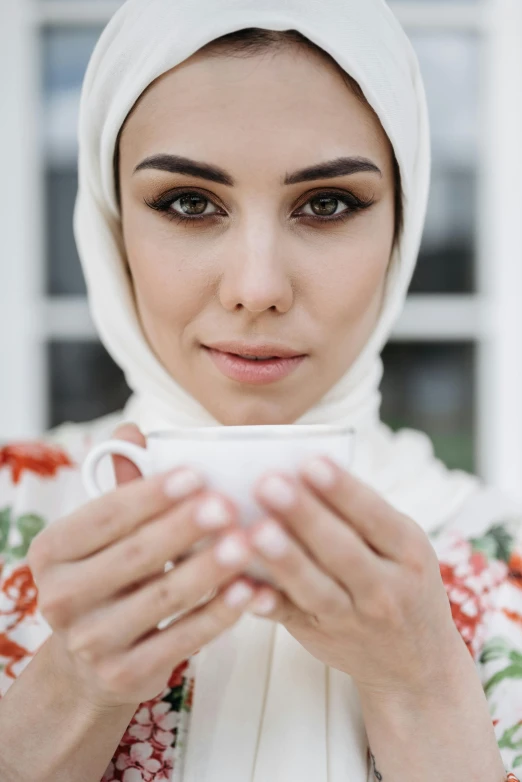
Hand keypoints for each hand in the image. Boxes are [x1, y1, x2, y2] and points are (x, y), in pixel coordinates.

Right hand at [27, 424, 259, 710]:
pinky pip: (182, 640)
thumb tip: (132, 431)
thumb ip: (122, 484)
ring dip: (209, 569)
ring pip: (162, 599)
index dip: (151, 494)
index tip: (196, 473)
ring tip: (246, 543)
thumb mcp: (105, 534)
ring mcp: (91, 642)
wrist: (90, 660)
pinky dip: (219, 615)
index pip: (106, 516)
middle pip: (135, 556)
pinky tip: (249, 591)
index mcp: (53, 551)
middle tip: (227, 505)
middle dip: (184, 528)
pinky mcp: (125, 674)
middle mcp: (61, 597)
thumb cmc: (109, 576)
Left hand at [245, 455, 464, 700]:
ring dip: (285, 559)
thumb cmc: (400, 581)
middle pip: (342, 550)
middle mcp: (386, 588)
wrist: (417, 662)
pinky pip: (289, 617)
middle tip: (269, 484)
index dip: (342, 489)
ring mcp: (354, 618)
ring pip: (316, 588)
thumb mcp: (402, 546)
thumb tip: (304, 467)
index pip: (375, 516)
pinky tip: (241, 582)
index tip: (310, 461)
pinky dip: (265, 601)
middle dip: (304, 516)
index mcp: (409, 551)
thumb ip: (362, 514)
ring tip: (255, 531)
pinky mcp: (321, 636)